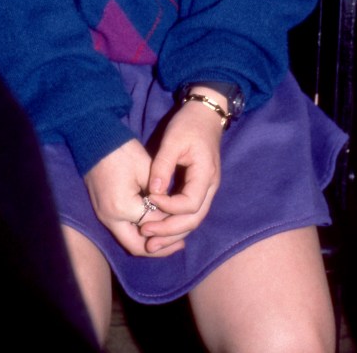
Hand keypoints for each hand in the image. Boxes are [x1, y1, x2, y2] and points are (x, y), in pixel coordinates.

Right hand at [83, 139, 175, 256]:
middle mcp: (111, 219)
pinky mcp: (103, 213)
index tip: (187, 221)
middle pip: (138, 247)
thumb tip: (172, 212)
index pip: (154, 225)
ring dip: (150, 242)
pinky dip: (139, 233)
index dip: (172, 224)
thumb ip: (161, 195)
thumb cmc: (123, 151)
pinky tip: (155, 226)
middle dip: (160, 248)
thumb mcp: (147, 169)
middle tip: (181, 243)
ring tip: (171, 238)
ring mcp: (104, 217)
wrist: (95, 141)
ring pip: (129, 242)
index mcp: (123, 207)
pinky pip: (123, 231)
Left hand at [141, 95, 224, 254]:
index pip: (189, 204)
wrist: (205, 114)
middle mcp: (210, 187)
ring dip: (172, 233)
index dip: (169, 207)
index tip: (149, 198)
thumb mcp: (173, 139)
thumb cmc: (189, 124)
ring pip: (192, 220)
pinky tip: (159, 228)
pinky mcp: (199, 189)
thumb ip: (163, 166)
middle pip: (193, 220)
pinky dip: (175, 223)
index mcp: (206, 175)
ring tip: (150, 242)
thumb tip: (153, 192)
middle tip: (146, 235)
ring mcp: (207, 190)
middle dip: (169, 231)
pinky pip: (190, 212)